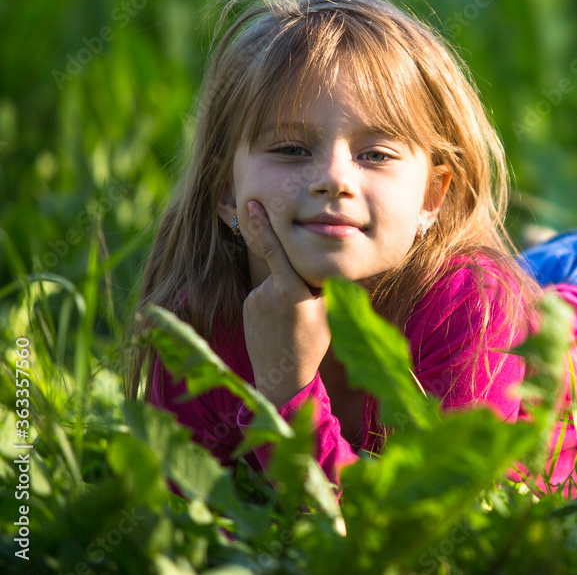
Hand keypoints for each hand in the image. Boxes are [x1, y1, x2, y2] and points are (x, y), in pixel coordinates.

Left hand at [242, 200, 330, 406]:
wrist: (284, 375)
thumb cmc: (313, 342)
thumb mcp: (325, 311)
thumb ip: (316, 283)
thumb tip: (315, 263)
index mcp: (292, 291)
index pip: (277, 250)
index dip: (264, 226)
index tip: (253, 204)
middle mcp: (269, 292)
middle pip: (285, 269)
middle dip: (296, 279)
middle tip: (304, 312)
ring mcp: (255, 300)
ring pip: (275, 282)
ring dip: (285, 293)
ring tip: (293, 323)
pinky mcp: (247, 307)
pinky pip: (265, 294)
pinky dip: (274, 302)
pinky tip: (280, 324)